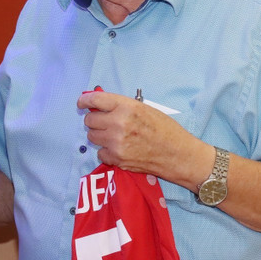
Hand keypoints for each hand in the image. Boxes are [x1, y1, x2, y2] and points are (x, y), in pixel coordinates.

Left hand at [78, 89, 210, 190]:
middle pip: (89, 120)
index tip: (82, 102)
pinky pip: (100, 153)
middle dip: (94, 120)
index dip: (84, 100)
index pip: (95, 100)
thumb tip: (99, 105)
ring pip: (92, 136)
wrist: (178, 154)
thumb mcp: (145, 109)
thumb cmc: (165, 129)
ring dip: (99, 135)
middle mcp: (118, 123)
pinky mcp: (117, 159)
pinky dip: (106, 152)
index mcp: (127, 107)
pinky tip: (119, 149)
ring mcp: (116, 143)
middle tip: (104, 122)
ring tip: (114, 136)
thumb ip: (121, 107)